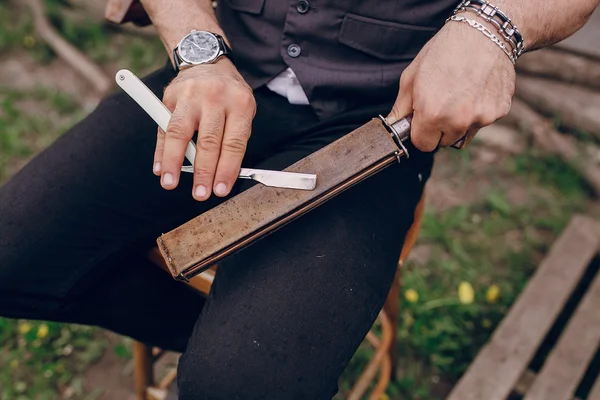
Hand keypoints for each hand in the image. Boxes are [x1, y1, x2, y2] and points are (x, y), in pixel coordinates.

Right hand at [155, 58, 255, 199]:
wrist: (208, 61)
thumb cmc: (228, 95)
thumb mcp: (241, 111)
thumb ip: (230, 141)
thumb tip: (218, 176)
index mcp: (240, 103)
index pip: (234, 143)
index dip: (227, 169)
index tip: (220, 190)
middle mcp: (215, 97)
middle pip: (209, 141)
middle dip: (204, 172)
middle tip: (200, 194)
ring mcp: (190, 95)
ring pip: (180, 132)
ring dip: (174, 162)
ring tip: (170, 183)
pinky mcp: (170, 95)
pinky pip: (163, 126)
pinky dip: (160, 150)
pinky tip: (159, 168)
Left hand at [388, 19, 515, 151]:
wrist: (483, 33)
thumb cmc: (444, 52)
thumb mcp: (411, 77)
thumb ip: (401, 108)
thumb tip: (393, 126)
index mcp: (432, 114)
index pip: (423, 145)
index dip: (421, 133)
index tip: (422, 121)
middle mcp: (458, 121)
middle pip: (444, 142)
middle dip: (439, 129)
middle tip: (441, 104)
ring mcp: (481, 118)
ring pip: (464, 134)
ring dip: (459, 123)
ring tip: (459, 95)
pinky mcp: (499, 112)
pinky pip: (482, 122)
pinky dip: (478, 112)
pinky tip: (475, 90)